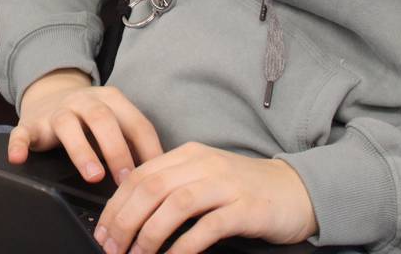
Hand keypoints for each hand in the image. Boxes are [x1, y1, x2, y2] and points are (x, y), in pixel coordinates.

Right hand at [8, 69, 163, 185]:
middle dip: (116, 149)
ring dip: (81, 150)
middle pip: (102, 119)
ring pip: (67, 125)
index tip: (155, 173)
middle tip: (125, 179)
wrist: (49, 94)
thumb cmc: (91, 118)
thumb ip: (133, 140)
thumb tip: (161, 172)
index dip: (146, 147)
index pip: (134, 121)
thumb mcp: (115, 120)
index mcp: (110, 99)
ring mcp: (56, 111)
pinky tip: (19, 159)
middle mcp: (83, 101)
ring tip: (92, 175)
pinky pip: (23, 132)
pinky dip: (19, 145)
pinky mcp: (31, 123)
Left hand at [92, 142, 317, 253]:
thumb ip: (174, 187)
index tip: (103, 230)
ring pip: (174, 204)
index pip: (140, 175)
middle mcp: (204, 165)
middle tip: (112, 247)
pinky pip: (207, 226)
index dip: (116, 204)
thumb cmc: (246, 191)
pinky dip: (183, 244)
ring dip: (149, 234)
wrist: (298, 191)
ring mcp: (226, 185)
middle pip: (151, 188)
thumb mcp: (205, 179)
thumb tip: (133, 214)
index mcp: (189, 155)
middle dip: (125, 220)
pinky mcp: (245, 208)